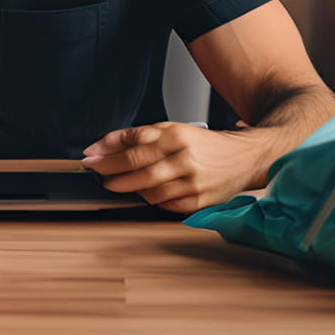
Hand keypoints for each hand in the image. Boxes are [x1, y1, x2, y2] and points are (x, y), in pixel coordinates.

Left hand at [81, 122, 282, 213]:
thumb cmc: (204, 144)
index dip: (108, 153)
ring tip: (119, 184)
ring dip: (130, 189)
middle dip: (112, 174)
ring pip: (150, 191)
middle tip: (98, 175)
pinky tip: (146, 194)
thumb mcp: (172, 129)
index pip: (134, 147)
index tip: (90, 157)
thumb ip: (138, 136)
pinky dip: (152, 201)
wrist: (244, 157)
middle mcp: (185, 159)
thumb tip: (103, 146)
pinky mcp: (199, 202)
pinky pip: (166, 205)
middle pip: (139, 170)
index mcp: (177, 136)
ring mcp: (193, 183)